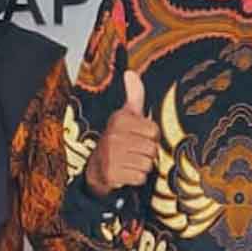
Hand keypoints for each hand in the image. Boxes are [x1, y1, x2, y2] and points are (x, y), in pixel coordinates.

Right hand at [86, 69, 159, 196]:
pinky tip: (126, 172)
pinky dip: (136, 178)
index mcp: (119, 120)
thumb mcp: (125, 116)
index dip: (150, 137)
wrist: (97, 168)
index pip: (154, 131)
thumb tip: (130, 72)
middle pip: (152, 149)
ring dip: (142, 166)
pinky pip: (140, 177)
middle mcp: (113, 136)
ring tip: (129, 161)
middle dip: (147, 153)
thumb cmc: (117, 140)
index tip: (138, 137)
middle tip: (133, 152)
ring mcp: (111, 156)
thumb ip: (134, 95)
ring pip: (147, 164)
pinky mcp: (111, 174)